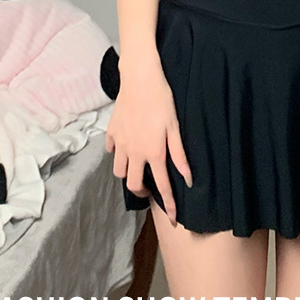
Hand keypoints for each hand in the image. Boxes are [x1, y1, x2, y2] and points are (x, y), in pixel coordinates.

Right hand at [105, 59, 192, 226]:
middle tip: (149, 186)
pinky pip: (110, 150)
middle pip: (132, 184)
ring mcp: (120, 143)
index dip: (169, 204)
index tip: (172, 220)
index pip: (162, 186)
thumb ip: (180, 155)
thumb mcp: (175, 128)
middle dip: (141, 191)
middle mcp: (134, 153)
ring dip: (127, 173)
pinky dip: (116, 153)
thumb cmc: (162, 101)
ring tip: (136, 167)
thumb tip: (188, 179)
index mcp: (153, 153)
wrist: (140, 79)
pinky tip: (125, 147)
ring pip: (118, 171)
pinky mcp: (111, 132)